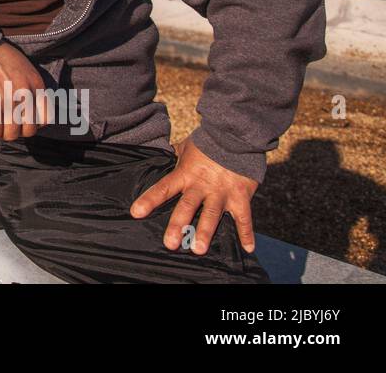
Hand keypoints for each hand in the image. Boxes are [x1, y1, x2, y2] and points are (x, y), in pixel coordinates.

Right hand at [0, 42, 50, 140]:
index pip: (45, 118)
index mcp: (35, 84)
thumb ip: (28, 86)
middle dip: (14, 129)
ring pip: (10, 134)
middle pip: (28, 130)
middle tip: (1, 120)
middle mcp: (25, 95)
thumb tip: (25, 109)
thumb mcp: (21, 66)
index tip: (19, 120)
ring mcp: (8, 102)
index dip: (32, 123)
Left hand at [129, 138, 258, 254]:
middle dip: (178, 225)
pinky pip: (244, 217)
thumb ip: (173, 155)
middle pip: (187, 206)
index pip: (163, 188)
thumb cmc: (207, 143)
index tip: (136, 212)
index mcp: (185, 174)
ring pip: (212, 214)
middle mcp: (201, 185)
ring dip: (205, 232)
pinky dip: (247, 233)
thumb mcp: (186, 147)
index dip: (150, 200)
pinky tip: (248, 248)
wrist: (236, 137)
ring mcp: (221, 192)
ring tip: (198, 249)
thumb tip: (159, 154)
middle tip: (170, 243)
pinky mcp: (241, 196)